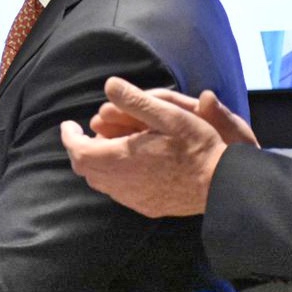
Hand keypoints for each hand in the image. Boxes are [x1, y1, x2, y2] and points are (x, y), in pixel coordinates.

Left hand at [60, 77, 253, 216]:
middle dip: (82, 148)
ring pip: (100, 181)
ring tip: (108, 145)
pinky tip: (128, 164)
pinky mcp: (145, 207)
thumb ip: (135, 100)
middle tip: (88, 133)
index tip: (70, 125)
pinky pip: (118, 192)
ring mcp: (132, 198)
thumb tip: (109, 85)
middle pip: (85, 167)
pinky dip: (113, 176)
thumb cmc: (198, 147)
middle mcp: (120, 183)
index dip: (69, 136)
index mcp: (119, 159)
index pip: (77, 150)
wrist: (223, 185)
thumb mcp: (169, 115)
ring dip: (97, 163)